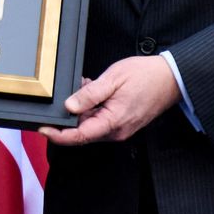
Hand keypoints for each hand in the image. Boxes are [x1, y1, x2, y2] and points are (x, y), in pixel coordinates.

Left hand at [38, 56, 177, 145]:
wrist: (171, 79)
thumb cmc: (145, 77)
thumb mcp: (112, 80)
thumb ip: (89, 94)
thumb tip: (69, 106)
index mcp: (113, 123)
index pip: (78, 137)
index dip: (57, 135)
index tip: (42, 128)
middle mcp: (116, 131)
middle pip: (82, 131)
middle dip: (71, 114)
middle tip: (72, 90)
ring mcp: (120, 128)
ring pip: (90, 124)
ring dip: (82, 108)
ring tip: (87, 85)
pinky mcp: (122, 123)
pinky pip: (100, 119)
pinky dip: (92, 107)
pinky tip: (93, 89)